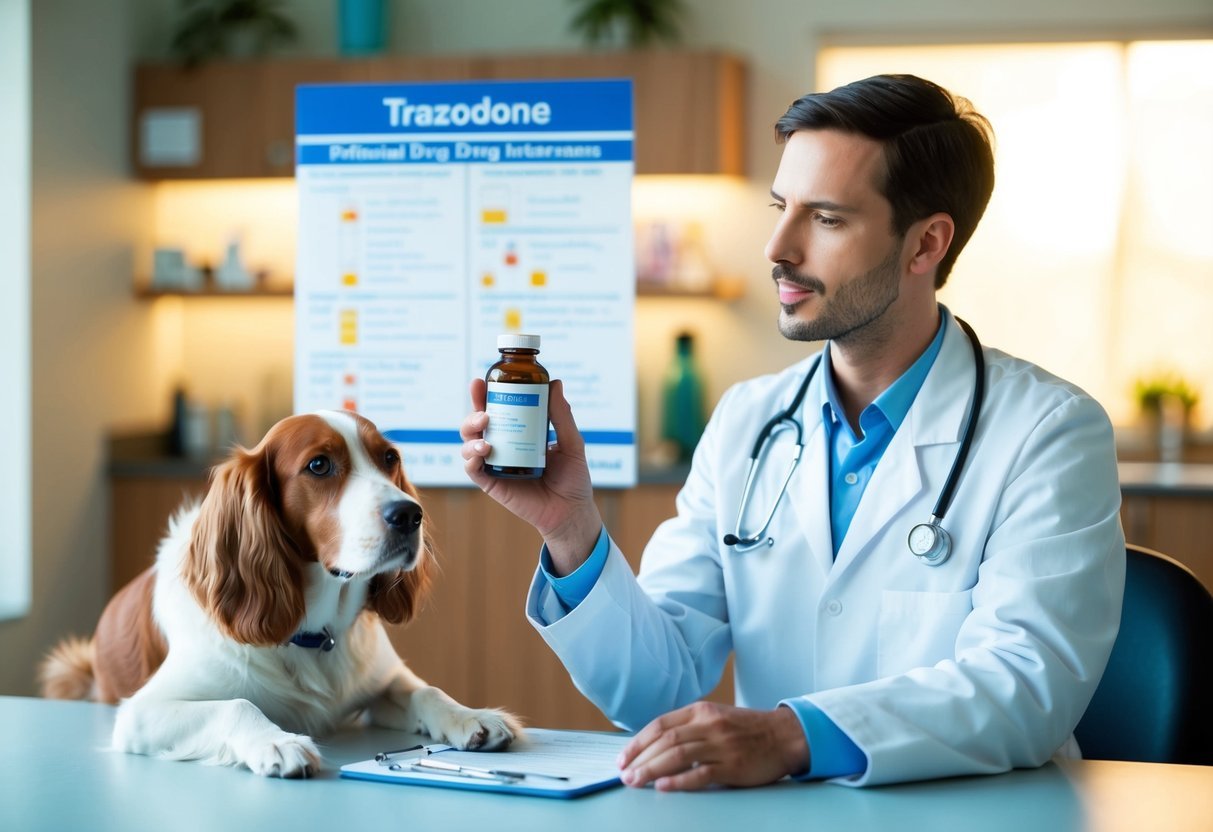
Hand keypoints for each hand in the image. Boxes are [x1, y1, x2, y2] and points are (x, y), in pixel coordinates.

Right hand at [460, 378, 601, 572]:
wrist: (571, 511)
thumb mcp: (572, 442)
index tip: (481, 381)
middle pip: (477, 422)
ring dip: (470, 432)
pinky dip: (471, 457)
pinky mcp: (491, 482)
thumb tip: (555, 383)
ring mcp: (494, 464)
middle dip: (473, 410)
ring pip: (468, 442)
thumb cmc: (572, 478)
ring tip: (485, 431)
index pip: (497, 408)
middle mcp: (502, 445)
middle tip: (484, 409)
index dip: (484, 394)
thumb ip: (562, 416)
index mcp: (518, 431)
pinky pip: (472, 468)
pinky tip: (482, 451)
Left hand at [616, 702, 809, 790]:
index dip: (638, 742)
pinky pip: (701, 774)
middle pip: (666, 741)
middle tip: (625, 775)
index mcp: (701, 710)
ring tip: (636, 782)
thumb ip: (688, 727)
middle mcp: (709, 725)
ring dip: (652, 770)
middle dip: (641, 759)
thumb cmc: (746, 729)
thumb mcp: (715, 717)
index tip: (624, 758)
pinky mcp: (733, 765)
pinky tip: (664, 787)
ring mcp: (721, 745)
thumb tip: (653, 747)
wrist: (784, 736)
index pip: (660, 725)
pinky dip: (680, 781)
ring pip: (678, 756)